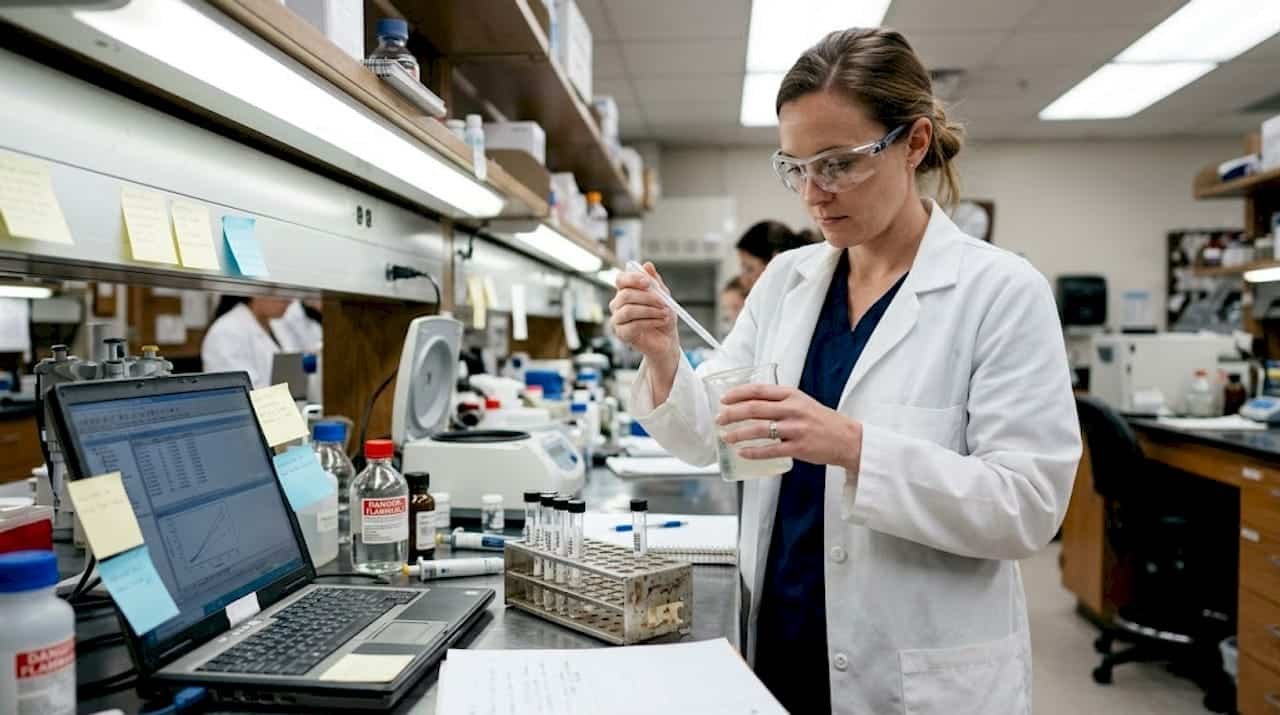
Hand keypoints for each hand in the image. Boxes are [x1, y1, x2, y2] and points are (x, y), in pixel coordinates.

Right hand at [610, 262, 678, 361]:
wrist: (667, 340)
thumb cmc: (663, 316)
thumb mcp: (663, 296)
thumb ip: (655, 282)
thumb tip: (647, 265)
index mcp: (625, 291)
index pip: (620, 280)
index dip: (632, 279)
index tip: (648, 282)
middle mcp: (617, 304)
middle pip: (625, 295)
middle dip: (647, 297)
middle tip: (664, 302)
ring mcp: (617, 320)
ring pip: (629, 310)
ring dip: (651, 311)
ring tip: (666, 313)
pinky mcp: (622, 334)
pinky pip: (633, 325)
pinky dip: (651, 322)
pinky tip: (661, 321)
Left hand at [716, 384, 862, 473]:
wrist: (847, 439)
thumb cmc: (822, 420)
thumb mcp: (802, 402)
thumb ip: (780, 401)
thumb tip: (750, 404)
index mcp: (792, 395)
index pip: (759, 390)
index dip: (738, 394)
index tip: (723, 399)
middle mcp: (793, 409)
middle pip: (754, 408)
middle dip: (732, 414)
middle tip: (719, 419)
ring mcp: (796, 429)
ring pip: (759, 429)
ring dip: (738, 433)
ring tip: (725, 437)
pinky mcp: (799, 448)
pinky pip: (771, 450)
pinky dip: (753, 452)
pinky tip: (742, 453)